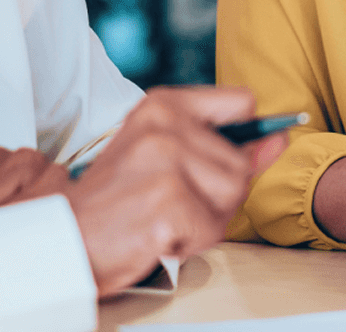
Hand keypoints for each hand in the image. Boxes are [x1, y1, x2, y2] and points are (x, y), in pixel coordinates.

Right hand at [65, 86, 286, 296]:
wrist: (63, 240)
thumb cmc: (118, 200)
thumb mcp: (167, 156)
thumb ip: (229, 146)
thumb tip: (281, 138)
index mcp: (163, 103)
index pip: (242, 103)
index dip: (243, 138)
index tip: (213, 162)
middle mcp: (165, 124)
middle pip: (241, 164)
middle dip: (217, 196)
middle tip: (170, 203)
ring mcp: (167, 161)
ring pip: (233, 195)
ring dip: (207, 220)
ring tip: (166, 218)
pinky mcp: (168, 201)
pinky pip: (213, 228)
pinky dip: (192, 242)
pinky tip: (159, 235)